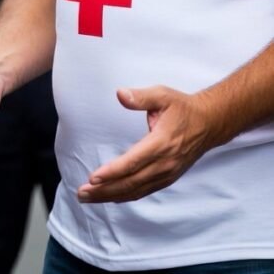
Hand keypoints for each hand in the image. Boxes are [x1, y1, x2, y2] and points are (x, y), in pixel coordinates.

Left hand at [77, 85, 213, 202]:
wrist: (209, 123)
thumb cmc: (182, 108)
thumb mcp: (162, 95)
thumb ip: (140, 96)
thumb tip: (120, 94)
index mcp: (161, 143)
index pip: (133, 162)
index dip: (112, 172)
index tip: (93, 177)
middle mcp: (164, 163)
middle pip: (131, 182)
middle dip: (104, 189)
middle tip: (82, 193)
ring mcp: (167, 174)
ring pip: (136, 190)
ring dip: (111, 195)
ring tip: (89, 198)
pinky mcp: (168, 177)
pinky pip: (144, 191)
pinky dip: (126, 196)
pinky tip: (111, 196)